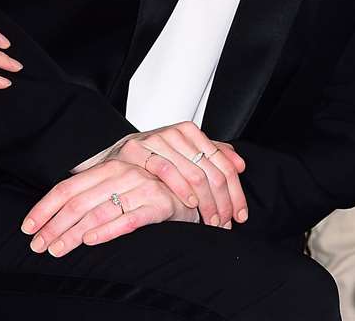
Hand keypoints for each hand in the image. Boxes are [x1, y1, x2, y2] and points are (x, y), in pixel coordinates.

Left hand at [20, 159, 196, 257]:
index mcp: (108, 167)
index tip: (28, 227)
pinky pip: (128, 219)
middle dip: (53, 227)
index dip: (44, 208)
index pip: (67, 187)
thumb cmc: (155, 189)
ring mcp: (140, 188)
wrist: (197, 186)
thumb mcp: (121, 184)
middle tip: (37, 246)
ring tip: (56, 250)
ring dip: (72, 233)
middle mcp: (121, 173)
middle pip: (77, 202)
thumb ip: (95, 193)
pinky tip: (90, 241)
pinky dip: (107, 230)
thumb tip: (59, 212)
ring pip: (97, 212)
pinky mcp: (158, 204)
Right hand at [86, 122, 247, 229]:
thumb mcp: (183, 156)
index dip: (236, 192)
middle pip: (212, 172)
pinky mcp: (137, 150)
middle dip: (223, 202)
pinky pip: (167, 171)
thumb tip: (240, 164)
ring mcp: (155, 140)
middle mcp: (175, 133)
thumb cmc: (151, 160)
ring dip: (206, 203)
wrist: (113, 160)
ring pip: (194, 174)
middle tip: (226, 223)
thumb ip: (211, 157)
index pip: (224, 164)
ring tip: (211, 221)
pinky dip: (182, 189)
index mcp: (190, 132)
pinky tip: (190, 204)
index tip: (240, 214)